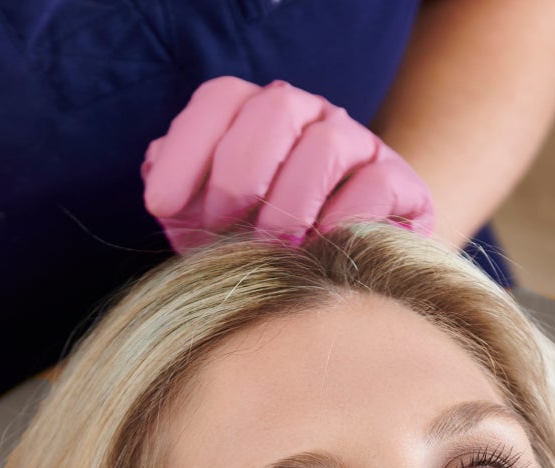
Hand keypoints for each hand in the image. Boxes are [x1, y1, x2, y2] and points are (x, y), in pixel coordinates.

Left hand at [143, 76, 433, 253]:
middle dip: (237, 174)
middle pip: (274, 109)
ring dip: (288, 205)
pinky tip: (317, 252)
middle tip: (222, 228)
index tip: (161, 207)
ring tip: (272, 250)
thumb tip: (154, 166)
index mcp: (256, 114)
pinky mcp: (400, 183)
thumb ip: (176, 196)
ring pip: (325, 145)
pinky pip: (375, 185)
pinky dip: (340, 221)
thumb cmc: (263, 249)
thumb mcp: (207, 227)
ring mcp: (357, 145)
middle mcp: (308, 116)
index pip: (220, 100)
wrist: (340, 280)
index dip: (186, 149)